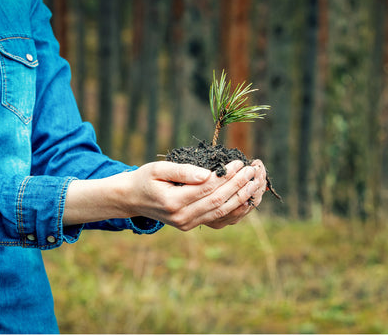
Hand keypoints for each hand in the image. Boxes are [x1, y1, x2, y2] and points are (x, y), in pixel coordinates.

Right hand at [63, 160, 262, 230]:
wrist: (132, 199)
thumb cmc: (145, 179)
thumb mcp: (158, 169)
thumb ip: (182, 171)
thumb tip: (207, 174)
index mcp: (172, 202)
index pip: (207, 188)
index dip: (226, 175)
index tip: (239, 162)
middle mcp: (182, 217)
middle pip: (218, 201)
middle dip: (239, 185)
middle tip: (254, 170)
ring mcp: (187, 224)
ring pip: (222, 211)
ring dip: (242, 197)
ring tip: (256, 182)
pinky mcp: (191, 225)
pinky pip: (218, 218)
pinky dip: (235, 208)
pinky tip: (248, 197)